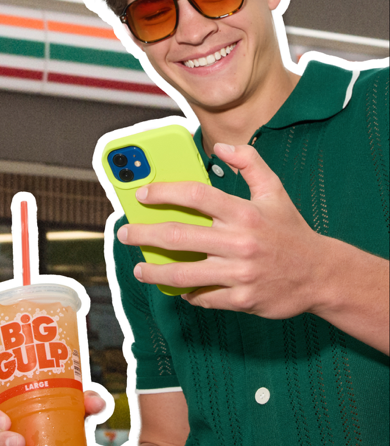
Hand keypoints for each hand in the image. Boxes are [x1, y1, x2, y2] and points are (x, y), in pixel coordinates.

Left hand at [117, 143, 324, 317]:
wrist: (321, 274)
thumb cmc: (292, 231)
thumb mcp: (275, 190)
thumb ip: (249, 163)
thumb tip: (222, 146)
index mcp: (244, 212)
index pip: (195, 196)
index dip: (164, 193)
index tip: (143, 195)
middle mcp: (240, 242)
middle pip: (179, 236)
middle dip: (144, 234)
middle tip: (125, 233)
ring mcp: (240, 273)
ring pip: (185, 273)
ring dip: (155, 271)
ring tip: (139, 268)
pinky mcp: (243, 299)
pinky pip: (205, 297)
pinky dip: (189, 294)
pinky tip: (177, 288)